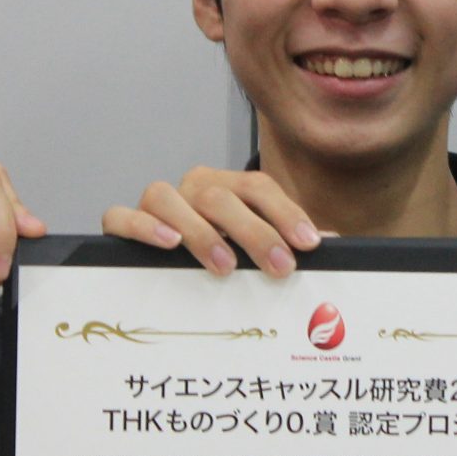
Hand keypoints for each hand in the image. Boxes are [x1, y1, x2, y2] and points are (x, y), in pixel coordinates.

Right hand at [102, 167, 321, 277]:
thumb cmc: (226, 256)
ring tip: (226, 265)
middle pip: (220, 196)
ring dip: (201, 231)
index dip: (285, 212)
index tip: (310, 244)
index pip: (258, 187)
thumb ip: (290, 244)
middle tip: (280, 267)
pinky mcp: (122, 224)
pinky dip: (143, 226)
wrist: (166, 258)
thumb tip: (335, 245)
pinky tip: (169, 245)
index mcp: (228, 189)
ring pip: (168, 197)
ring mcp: (157, 205)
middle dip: (255, 232)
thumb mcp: (261, 249)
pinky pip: (121, 216)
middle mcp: (192, 189)